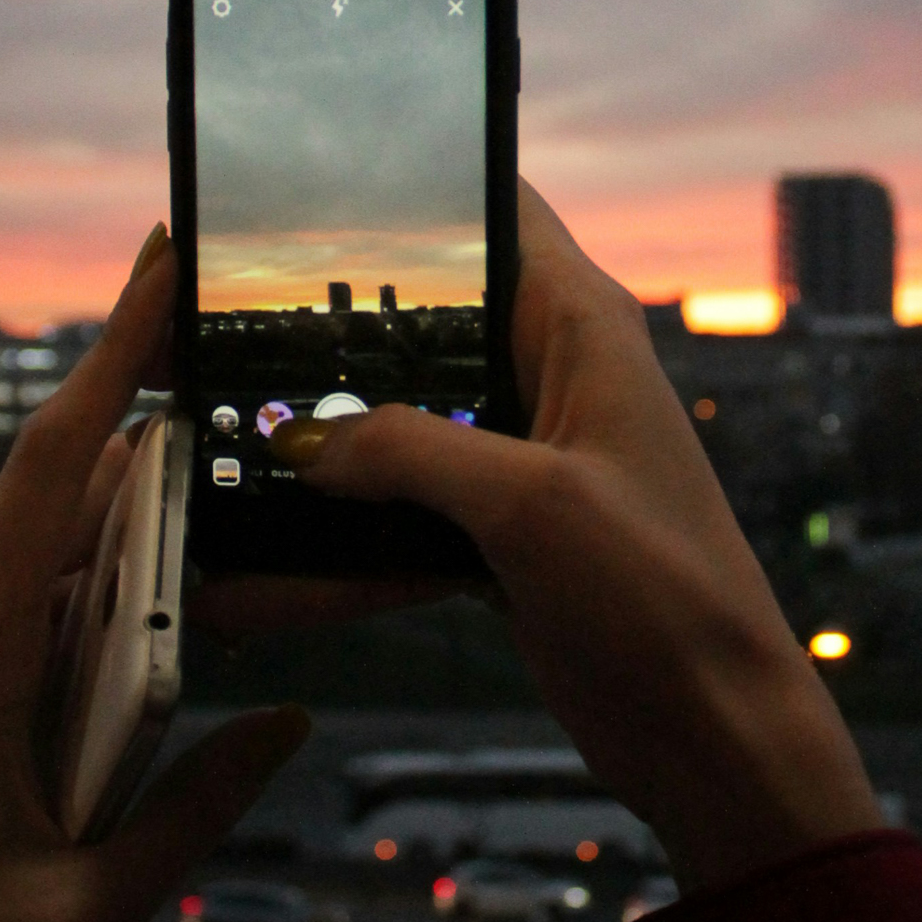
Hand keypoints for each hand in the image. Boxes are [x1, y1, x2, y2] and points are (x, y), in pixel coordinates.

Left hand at [0, 224, 309, 921]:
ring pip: (72, 531)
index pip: (53, 468)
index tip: (161, 263)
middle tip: (269, 411)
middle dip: (173, 436)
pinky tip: (192, 588)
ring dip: (156, 511)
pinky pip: (59, 579)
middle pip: (78, 484)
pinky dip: (127, 563)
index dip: (111, 354)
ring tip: (251, 506)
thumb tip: (290, 723)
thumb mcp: (97, 902)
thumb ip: (200, 807)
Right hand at [267, 180, 882, 888]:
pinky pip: (397, 517)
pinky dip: (334, 546)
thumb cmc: (667, 600)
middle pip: (418, 319)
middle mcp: (550, 376)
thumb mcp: (533, 505)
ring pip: (393, 423)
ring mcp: (520, 459)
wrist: (712, 733)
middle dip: (322, 328)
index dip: (404, 188)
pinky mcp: (499, 535)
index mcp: (581, 326)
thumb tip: (303, 441)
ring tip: (211, 444)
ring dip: (317, 445)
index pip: (491, 206)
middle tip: (209, 326)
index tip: (297, 189)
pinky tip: (254, 573)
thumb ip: (410, 451)